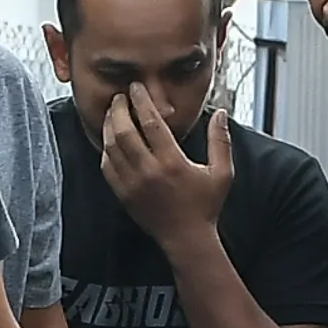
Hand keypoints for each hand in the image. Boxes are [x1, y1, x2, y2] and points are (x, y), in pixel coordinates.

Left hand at [96, 80, 233, 247]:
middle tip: (119, 96)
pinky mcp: (123, 195)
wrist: (186, 239)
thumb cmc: (206, 206)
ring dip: (109, 126)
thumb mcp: (222, 173)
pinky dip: (105, 149)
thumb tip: (221, 112)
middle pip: (124, 131)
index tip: (136, 87)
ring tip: (112, 113)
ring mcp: (132, 184)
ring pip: (111, 147)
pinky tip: (110, 139)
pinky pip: (106, 166)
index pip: (151, 123)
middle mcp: (149, 172)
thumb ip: (221, 141)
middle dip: (118, 109)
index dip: (141, 101)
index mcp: (172, 162)